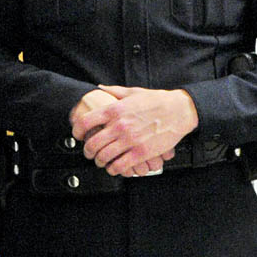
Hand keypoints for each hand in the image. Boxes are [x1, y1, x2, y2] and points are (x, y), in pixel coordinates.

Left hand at [70, 85, 197, 175]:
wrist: (179, 111)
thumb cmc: (157, 100)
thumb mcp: (132, 92)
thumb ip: (114, 91)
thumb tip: (100, 88)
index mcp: (115, 110)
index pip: (86, 121)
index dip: (77, 130)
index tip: (77, 135)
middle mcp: (120, 125)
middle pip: (92, 143)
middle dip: (87, 151)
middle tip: (88, 152)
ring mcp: (130, 140)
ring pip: (104, 156)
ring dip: (99, 161)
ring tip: (100, 161)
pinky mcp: (141, 153)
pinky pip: (121, 165)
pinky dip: (114, 169)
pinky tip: (114, 167)